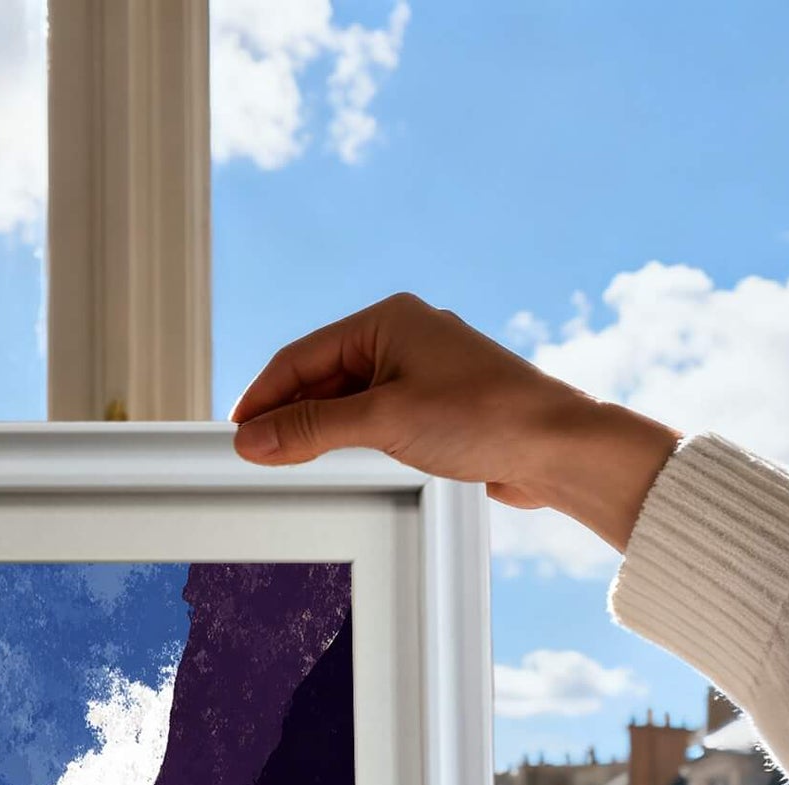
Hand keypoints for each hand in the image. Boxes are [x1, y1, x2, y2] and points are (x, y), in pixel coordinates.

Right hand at [229, 293, 680, 553]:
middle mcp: (403, 338)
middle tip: (254, 454)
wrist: (553, 447)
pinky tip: (336, 460)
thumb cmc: (485, 416)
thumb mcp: (382, 421)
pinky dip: (347, 438)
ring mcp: (421, 372)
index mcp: (388, 320)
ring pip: (346, 400)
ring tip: (287, 461)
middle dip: (286, 415)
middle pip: (320, 377)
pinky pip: (374, 418)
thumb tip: (254, 438)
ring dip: (316, 429)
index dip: (262, 397)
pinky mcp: (436, 407)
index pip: (300, 357)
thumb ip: (310, 429)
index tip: (234, 433)